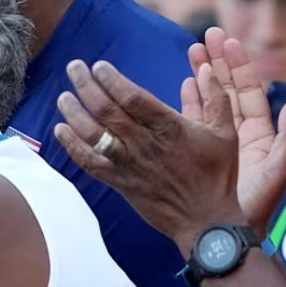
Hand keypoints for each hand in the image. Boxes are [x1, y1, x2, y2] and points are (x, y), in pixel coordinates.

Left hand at [53, 57, 248, 254]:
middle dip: (86, 85)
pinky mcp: (118, 181)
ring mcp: (128, 163)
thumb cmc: (217, 175)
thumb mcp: (226, 133)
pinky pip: (88, 162)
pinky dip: (71, 145)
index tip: (99, 66)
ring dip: (73, 112)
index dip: (111, 79)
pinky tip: (59, 130)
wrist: (206, 220)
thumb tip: (207, 67)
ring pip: (92, 133)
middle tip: (74, 67)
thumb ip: (217, 97)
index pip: (132, 97)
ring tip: (63, 96)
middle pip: (106, 109)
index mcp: (169, 127)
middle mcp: (144, 143)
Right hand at [188, 28, 285, 235]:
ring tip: (192, 52)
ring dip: (203, 76)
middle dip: (218, 62)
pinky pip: (194, 119)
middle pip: (227, 89)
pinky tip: (185, 84)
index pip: (248, 91)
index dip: (239, 65)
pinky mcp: (197, 150)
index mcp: (259, 134)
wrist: (225, 230)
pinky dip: (190, 100)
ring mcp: (216, 141)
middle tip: (206, 37)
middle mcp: (237, 133)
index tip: (227, 41)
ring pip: (209, 100)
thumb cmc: (253, 204)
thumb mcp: (278, 169)